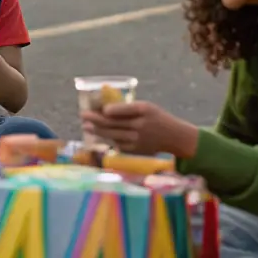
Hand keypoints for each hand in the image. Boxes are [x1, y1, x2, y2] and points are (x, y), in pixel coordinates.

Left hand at [80, 101, 199, 158]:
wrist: (174, 137)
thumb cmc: (156, 118)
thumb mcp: (147, 107)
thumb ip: (128, 108)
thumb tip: (104, 110)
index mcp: (144, 110)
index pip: (123, 109)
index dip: (109, 110)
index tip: (98, 109)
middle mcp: (141, 125)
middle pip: (114, 123)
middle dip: (96, 120)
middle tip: (83, 116)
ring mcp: (138, 140)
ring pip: (113, 135)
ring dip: (98, 131)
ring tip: (86, 127)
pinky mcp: (136, 150)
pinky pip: (118, 144)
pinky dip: (108, 139)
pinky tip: (98, 135)